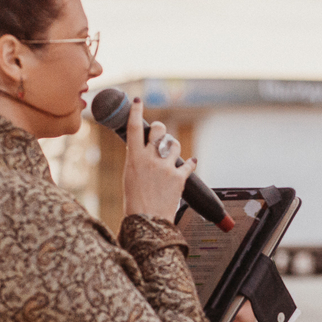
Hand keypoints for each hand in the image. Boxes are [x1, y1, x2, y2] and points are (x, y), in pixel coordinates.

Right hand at [121, 97, 194, 221]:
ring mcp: (165, 167)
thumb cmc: (135, 200)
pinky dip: (190, 163)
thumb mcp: (130, 176)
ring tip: (171, 156)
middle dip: (161, 129)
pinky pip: (188, 163)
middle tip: (160, 132)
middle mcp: (150, 159)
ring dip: (174, 147)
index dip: (135, 112)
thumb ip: (138, 160)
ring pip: (174, 144)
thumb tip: (147, 149)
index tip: (138, 100)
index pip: (133, 128)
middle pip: (159, 130)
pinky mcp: (179, 178)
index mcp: (133, 158)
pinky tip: (191, 162)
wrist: (147, 221)